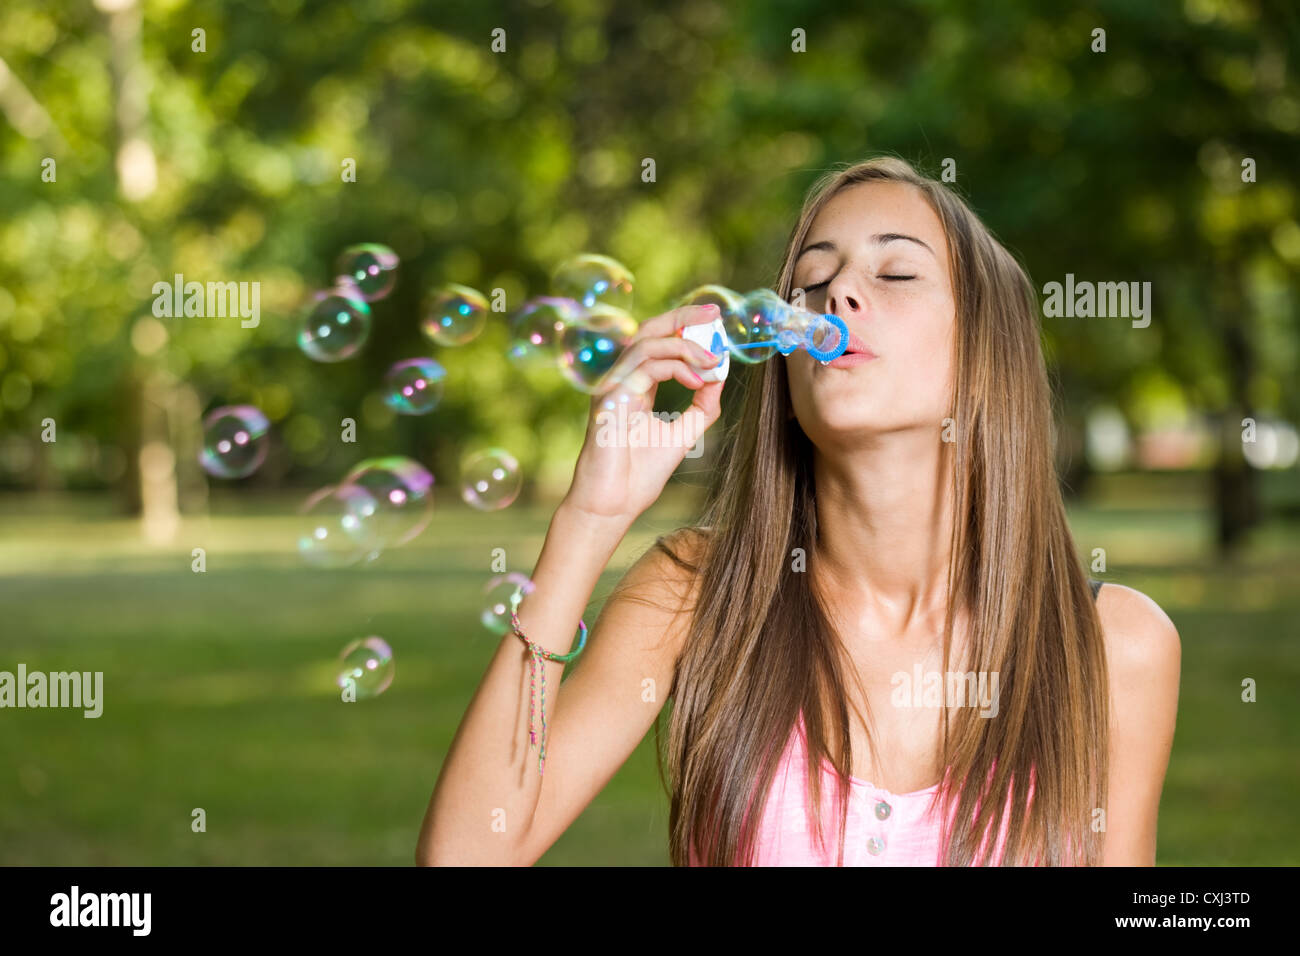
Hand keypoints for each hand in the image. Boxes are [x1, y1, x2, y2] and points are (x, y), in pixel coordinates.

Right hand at [563, 304, 725, 523]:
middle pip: (648, 330)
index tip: (716, 324)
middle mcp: (621, 381)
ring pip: (647, 342)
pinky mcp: (610, 397)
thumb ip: (701, 406)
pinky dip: (676, 366)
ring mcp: (613, 387)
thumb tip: (721, 378)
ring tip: (713, 360)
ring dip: (686, 345)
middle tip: (714, 314)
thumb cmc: (638, 475)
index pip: (658, 343)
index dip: (684, 327)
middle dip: (682, 317)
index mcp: (635, 387)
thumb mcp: (682, 434)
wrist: (612, 505)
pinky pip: (645, 366)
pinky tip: (697, 380)